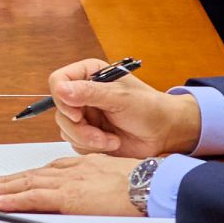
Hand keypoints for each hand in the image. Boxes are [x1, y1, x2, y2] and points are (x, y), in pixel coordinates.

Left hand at [0, 151, 139, 215]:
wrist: (153, 185)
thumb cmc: (145, 184)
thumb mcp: (120, 178)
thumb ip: (105, 184)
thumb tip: (102, 196)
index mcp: (87, 164)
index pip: (52, 169)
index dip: (33, 175)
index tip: (20, 179)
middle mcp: (74, 169)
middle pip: (35, 173)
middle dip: (11, 180)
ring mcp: (70, 181)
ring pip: (29, 183)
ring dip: (5, 188)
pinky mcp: (68, 196)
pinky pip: (34, 196)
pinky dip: (14, 199)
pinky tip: (0, 202)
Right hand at [42, 59, 199, 156]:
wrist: (165, 133)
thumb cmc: (149, 108)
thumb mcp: (119, 97)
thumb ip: (89, 93)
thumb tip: (60, 89)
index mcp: (89, 74)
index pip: (58, 80)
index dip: (62, 99)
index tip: (78, 114)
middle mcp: (83, 94)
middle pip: (59, 111)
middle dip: (79, 128)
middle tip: (100, 135)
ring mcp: (85, 115)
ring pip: (65, 130)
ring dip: (88, 139)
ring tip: (111, 140)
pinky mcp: (88, 135)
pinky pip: (75, 143)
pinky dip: (92, 148)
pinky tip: (112, 143)